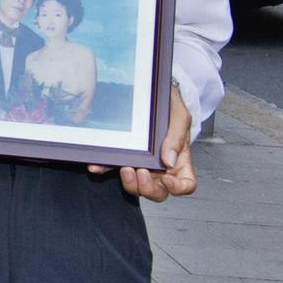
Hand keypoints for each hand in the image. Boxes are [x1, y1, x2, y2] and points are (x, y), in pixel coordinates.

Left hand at [87, 85, 195, 201]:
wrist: (150, 90)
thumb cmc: (170, 106)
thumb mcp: (180, 117)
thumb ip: (177, 139)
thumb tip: (169, 162)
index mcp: (179, 160)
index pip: (185, 184)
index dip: (177, 188)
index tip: (166, 179)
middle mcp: (160, 167)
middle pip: (157, 191)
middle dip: (147, 188)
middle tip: (141, 172)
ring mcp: (141, 163)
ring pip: (135, 185)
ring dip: (129, 183)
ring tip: (124, 168)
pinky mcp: (122, 156)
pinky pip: (112, 168)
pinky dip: (104, 169)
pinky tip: (97, 166)